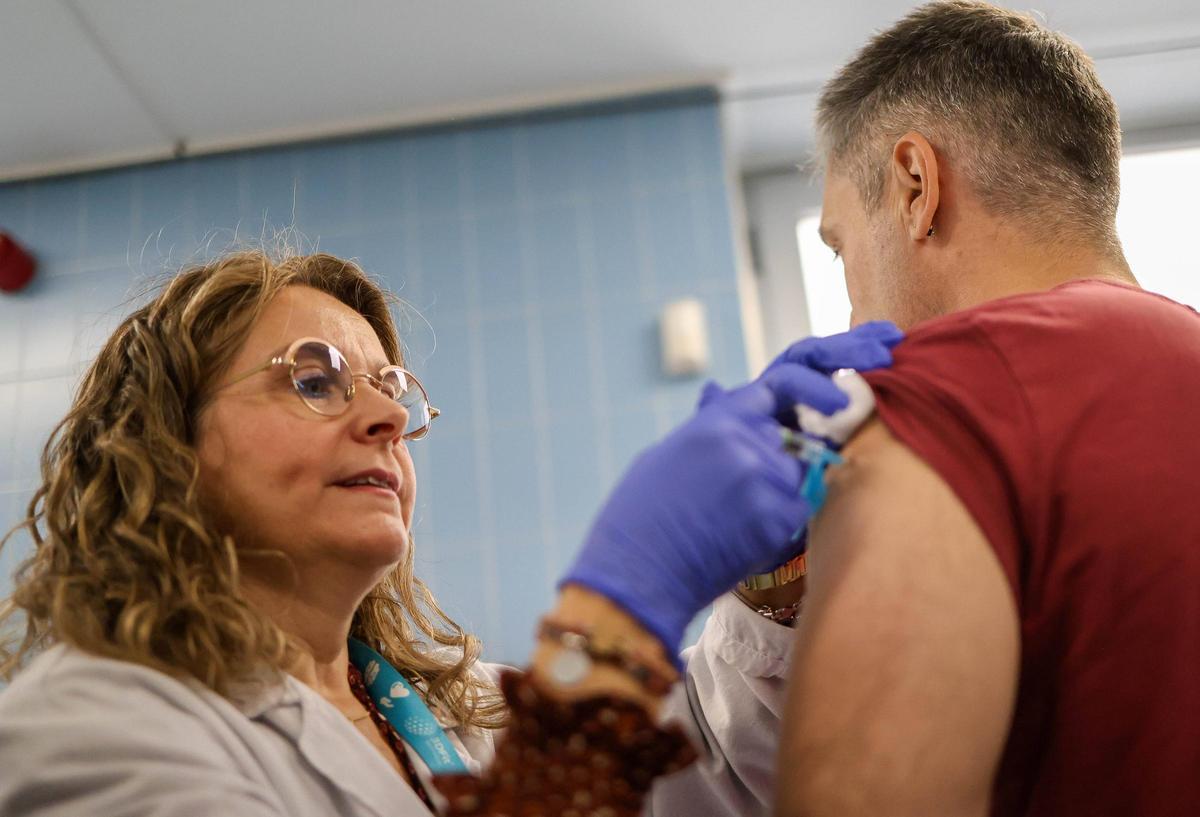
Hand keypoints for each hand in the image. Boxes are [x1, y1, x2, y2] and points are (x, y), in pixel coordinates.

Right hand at [559, 322, 902, 656]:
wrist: (636, 571)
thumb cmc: (643, 514)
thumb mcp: (672, 453)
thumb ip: (711, 423)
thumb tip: (721, 392)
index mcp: (721, 419)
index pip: (786, 380)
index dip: (822, 377)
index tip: (851, 378)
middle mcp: (748, 439)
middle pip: (807, 434)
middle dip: (831, 418)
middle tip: (852, 415)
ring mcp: (765, 476)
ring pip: (804, 477)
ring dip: (785, 494)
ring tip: (734, 521)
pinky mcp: (778, 517)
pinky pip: (799, 515)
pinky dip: (779, 526)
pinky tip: (739, 541)